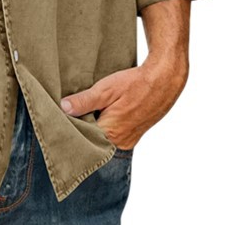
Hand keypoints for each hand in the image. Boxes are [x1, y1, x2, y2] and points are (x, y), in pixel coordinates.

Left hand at [59, 57, 187, 149]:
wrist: (164, 80)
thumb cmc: (135, 84)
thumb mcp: (105, 89)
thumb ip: (84, 101)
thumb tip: (63, 108)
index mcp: (110, 134)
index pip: (82, 139)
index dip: (71, 128)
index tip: (60, 120)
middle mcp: (120, 143)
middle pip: (92, 140)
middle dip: (82, 128)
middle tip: (71, 113)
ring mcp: (129, 141)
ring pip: (103, 138)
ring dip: (94, 126)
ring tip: (89, 111)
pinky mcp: (134, 135)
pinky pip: (114, 135)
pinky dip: (106, 126)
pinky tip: (103, 112)